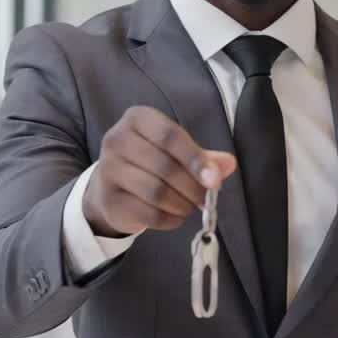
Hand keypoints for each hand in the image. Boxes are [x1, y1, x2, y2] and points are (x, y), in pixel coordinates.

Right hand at [84, 106, 236, 236]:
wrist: (110, 186)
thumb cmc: (148, 162)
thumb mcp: (175, 151)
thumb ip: (203, 156)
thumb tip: (229, 164)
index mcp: (138, 119)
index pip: (170, 136)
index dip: (196, 159)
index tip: (215, 180)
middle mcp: (117, 140)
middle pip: (165, 167)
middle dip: (193, 187)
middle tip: (205, 198)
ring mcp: (109, 170)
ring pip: (157, 192)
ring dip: (182, 204)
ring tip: (190, 206)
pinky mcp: (110, 200)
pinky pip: (148, 214)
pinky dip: (170, 219)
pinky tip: (176, 216)